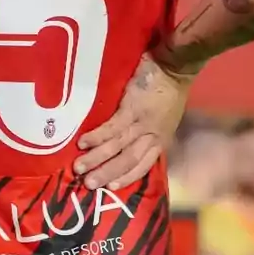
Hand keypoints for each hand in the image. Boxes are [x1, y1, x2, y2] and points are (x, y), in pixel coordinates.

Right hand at [74, 53, 192, 190]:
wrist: (175, 66)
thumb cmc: (169, 88)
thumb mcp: (166, 117)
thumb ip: (150, 130)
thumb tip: (133, 141)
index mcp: (161, 139)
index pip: (143, 165)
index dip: (126, 177)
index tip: (110, 188)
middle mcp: (151, 136)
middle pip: (128, 161)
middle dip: (106, 173)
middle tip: (87, 185)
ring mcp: (142, 123)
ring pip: (117, 147)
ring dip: (96, 158)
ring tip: (78, 168)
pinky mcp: (132, 109)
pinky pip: (112, 128)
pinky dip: (97, 137)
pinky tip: (83, 143)